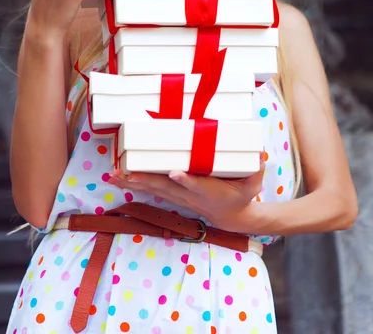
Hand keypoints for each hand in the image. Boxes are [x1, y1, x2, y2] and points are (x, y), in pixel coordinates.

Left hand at [109, 163, 264, 231]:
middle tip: (124, 173)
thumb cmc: (243, 196)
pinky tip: (119, 178)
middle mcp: (189, 195)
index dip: (186, 180)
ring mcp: (180, 197)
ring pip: (153, 188)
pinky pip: (152, 189)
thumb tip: (260, 153)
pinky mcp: (174, 196)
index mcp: (209, 190)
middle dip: (143, 180)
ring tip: (112, 175)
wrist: (234, 219)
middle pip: (164, 187)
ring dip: (132, 182)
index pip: (197, 185)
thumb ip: (256, 168)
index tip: (174, 173)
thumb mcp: (254, 183)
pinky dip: (135, 184)